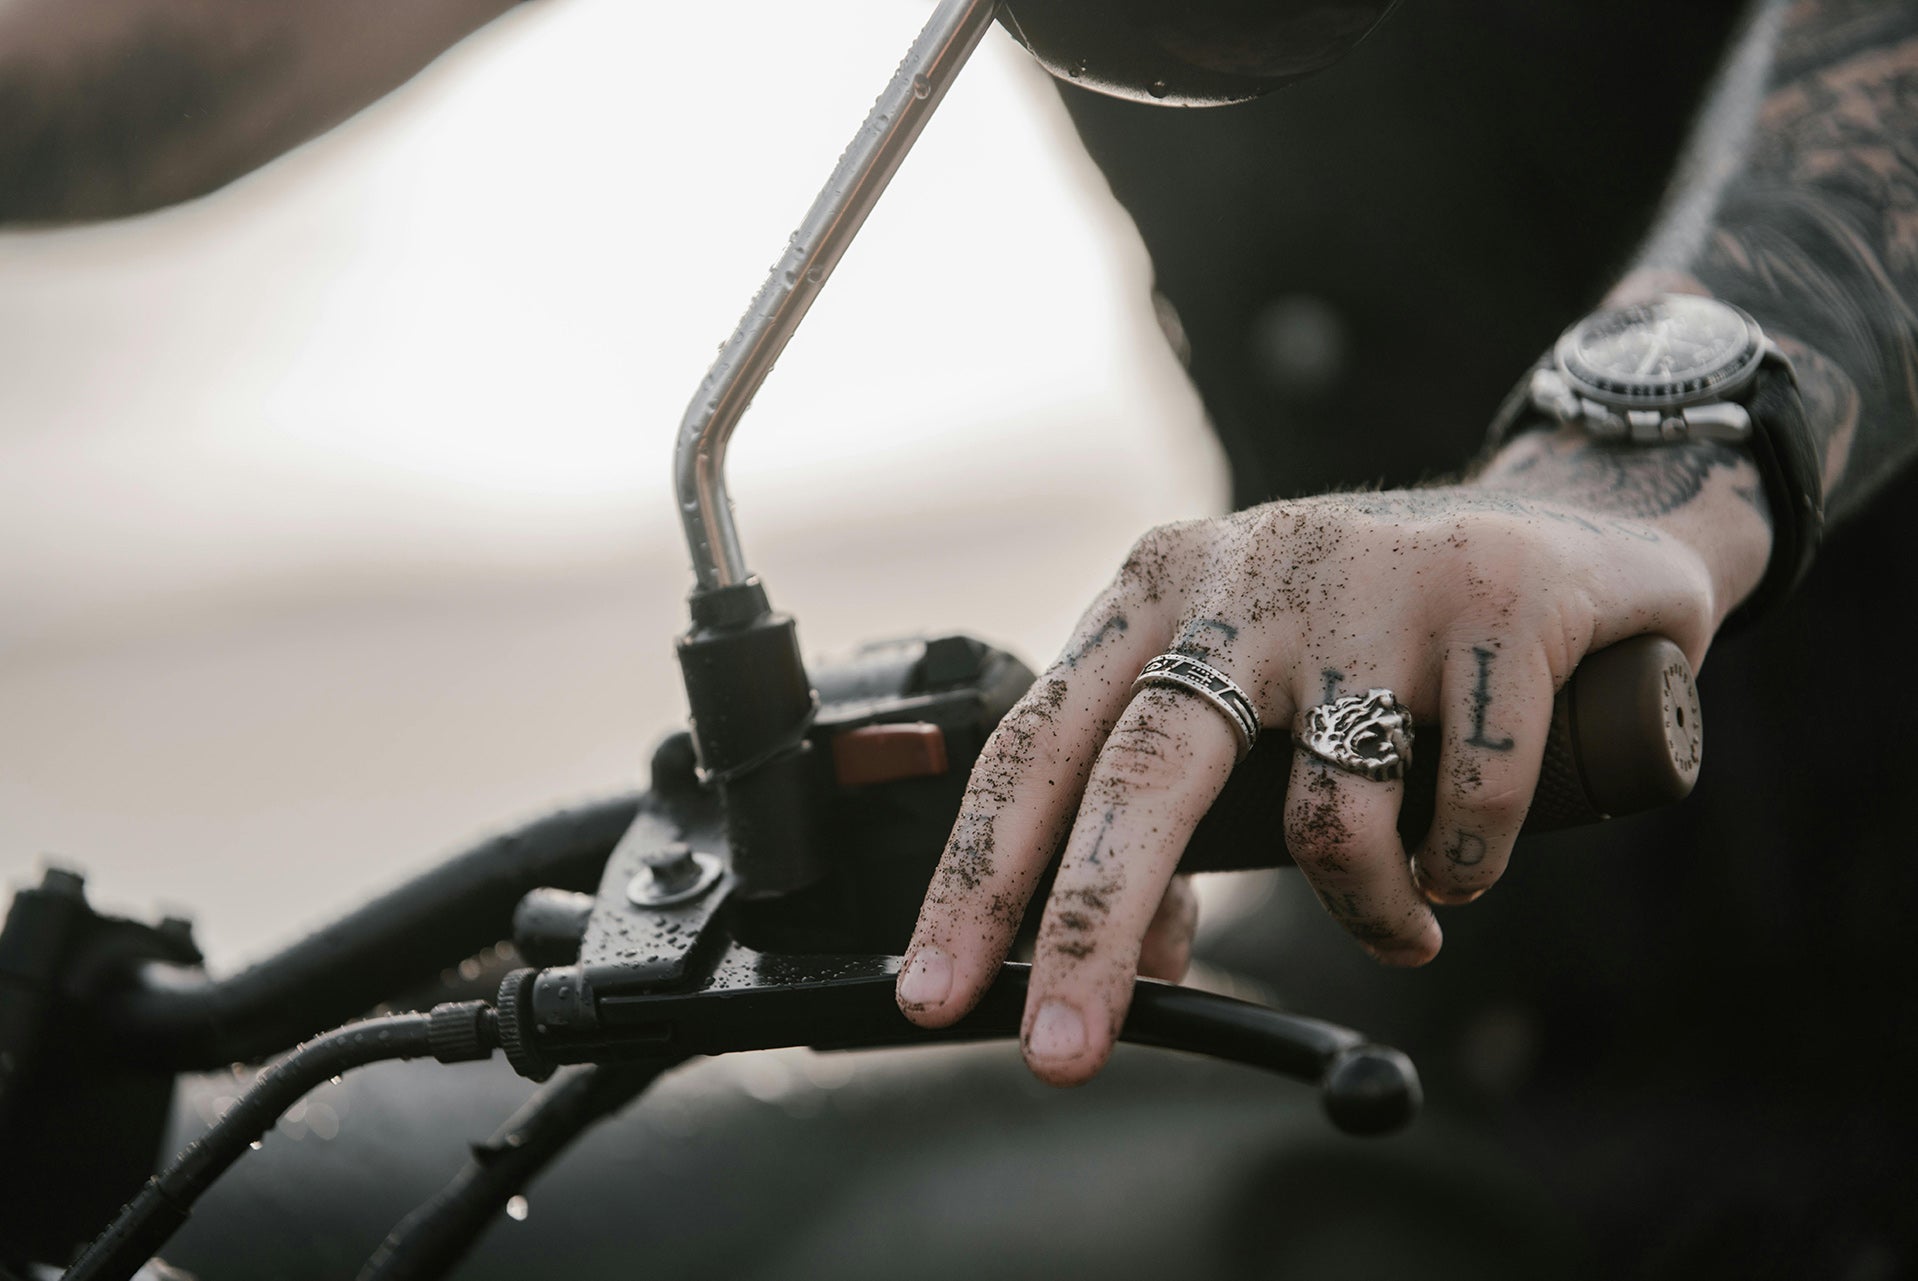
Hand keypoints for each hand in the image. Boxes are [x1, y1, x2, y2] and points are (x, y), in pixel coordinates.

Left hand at [896, 428, 1770, 1084]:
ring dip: (1364, 913)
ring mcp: (1369, 582)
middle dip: (1086, 932)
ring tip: (1401, 921)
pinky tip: (1465, 861)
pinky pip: (1468, 801)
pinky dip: (1464, 868)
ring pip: (1328, 817)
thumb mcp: (1248, 694)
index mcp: (1156, 593)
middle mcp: (1245, 574)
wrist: (1568, 528)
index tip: (934, 991)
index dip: (977, 872)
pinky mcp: (1495, 598)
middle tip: (1061, 1059)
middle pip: (1139, 773)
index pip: (1036, 740)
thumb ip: (1174, 801)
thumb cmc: (1374, 638)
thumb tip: (1132, 952)